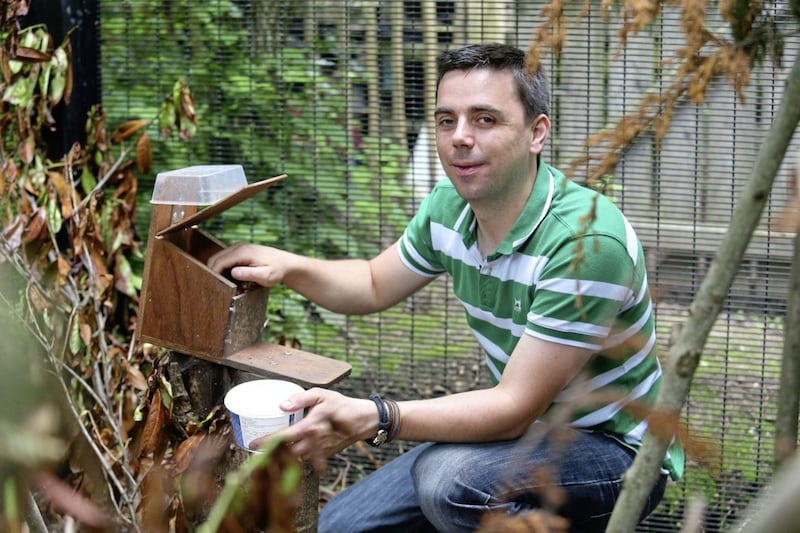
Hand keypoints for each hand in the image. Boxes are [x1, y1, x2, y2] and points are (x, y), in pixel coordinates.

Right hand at [207, 242, 295, 286]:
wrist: (286, 263)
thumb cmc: (277, 270)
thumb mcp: (265, 276)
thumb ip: (249, 274)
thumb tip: (233, 272)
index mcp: (243, 252)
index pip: (219, 261)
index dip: (213, 274)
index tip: (214, 286)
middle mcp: (239, 247)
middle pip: (215, 258)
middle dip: (213, 272)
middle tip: (218, 287)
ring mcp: (239, 248)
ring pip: (219, 258)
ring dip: (219, 270)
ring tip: (226, 283)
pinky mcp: (240, 251)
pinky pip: (226, 259)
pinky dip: (224, 268)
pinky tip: (232, 278)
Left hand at [249, 388, 376, 468]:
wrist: (364, 421)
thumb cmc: (342, 405)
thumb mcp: (322, 395)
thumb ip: (300, 399)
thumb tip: (281, 405)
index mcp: (311, 426)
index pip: (284, 437)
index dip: (267, 442)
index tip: (252, 445)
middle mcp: (314, 442)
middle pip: (286, 454)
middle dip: (271, 453)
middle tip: (258, 448)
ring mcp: (320, 451)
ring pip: (295, 459)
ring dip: (282, 456)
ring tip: (270, 449)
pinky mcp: (324, 456)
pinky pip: (306, 459)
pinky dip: (295, 457)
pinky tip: (289, 450)